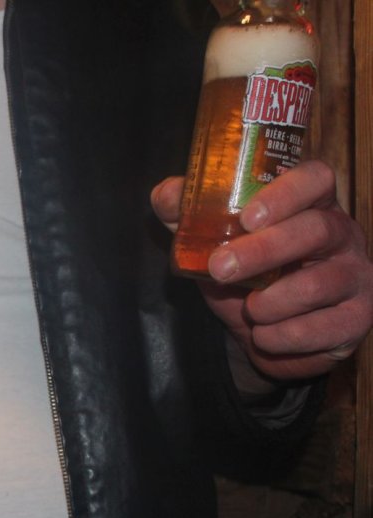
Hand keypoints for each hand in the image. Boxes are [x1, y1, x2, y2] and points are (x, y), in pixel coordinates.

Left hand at [152, 160, 372, 381]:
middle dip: (264, 250)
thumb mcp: (215, 244)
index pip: (316, 178)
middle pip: (316, 229)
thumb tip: (166, 194)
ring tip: (248, 309)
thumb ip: (190, 216)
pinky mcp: (357, 318)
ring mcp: (356, 275)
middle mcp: (342, 234)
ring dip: (270, 302)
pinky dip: (282, 336)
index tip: (246, 217)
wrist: (265, 336)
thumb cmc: (246, 277)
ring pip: (319, 284)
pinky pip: (322, 328)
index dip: (286, 192)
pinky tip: (265, 335)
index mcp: (310, 205)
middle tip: (220, 268)